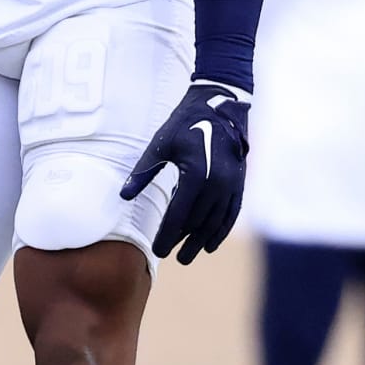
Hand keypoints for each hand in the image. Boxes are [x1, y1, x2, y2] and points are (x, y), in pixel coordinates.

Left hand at [120, 80, 249, 263]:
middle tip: (173, 257)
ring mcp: (231, 185)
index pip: (179, 215)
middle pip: (198, 222)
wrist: (219, 107)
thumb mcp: (161, 145)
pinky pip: (231, 214)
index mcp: (195, 175)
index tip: (158, 250)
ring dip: (202, 241)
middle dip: (184, 241)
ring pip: (215, 222)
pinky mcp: (239, 184)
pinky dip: (221, 230)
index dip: (167, 235)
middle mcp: (217, 184)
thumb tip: (124, 196)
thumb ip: (143, 172)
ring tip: (188, 255)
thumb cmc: (185, 124)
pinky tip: (211, 243)